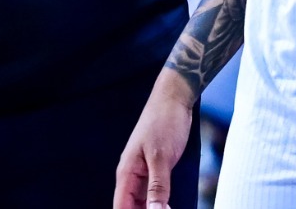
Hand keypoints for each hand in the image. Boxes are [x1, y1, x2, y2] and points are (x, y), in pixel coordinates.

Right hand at [114, 71, 196, 208]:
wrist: (174, 99)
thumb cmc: (164, 121)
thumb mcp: (162, 157)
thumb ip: (158, 187)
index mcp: (126, 172)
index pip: (120, 206)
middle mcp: (132, 174)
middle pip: (130, 206)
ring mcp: (143, 171)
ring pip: (143, 201)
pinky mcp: (155, 168)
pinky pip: (153, 192)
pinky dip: (159, 202)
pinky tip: (169, 206)